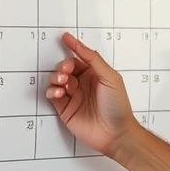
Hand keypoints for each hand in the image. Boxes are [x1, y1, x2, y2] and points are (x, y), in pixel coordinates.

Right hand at [45, 32, 138, 156]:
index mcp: (95, 74)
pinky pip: (53, 95)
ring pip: (56, 80)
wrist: (115, 133)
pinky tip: (59, 92)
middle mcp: (83, 83)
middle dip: (63, 66)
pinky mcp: (65, 109)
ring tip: (63, 82)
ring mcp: (74, 96)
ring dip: (56, 77)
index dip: (73, 48)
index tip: (65, 38)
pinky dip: (52, 91)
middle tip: (66, 71)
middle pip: (65, 68)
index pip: (80, 57)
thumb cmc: (117, 106)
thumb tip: (79, 45)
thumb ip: (93, 60)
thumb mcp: (110, 77)